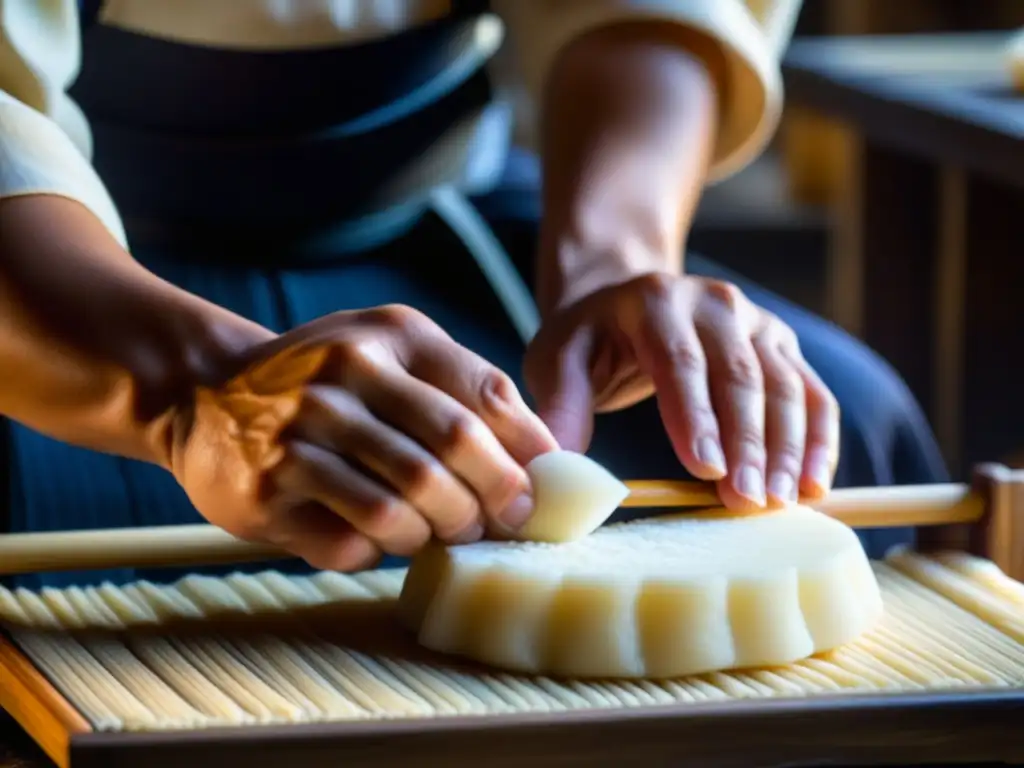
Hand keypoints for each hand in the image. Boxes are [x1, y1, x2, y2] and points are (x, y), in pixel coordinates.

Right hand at [170, 305, 558, 569]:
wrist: (208, 393)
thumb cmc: (328, 382)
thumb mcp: (393, 355)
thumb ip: (464, 393)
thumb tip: (544, 462)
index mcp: (392, 335)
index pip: (486, 396)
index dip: (526, 454)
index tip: (539, 491)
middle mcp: (344, 372)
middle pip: (451, 453)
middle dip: (488, 503)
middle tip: (495, 523)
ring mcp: (299, 431)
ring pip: (401, 509)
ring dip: (433, 534)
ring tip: (436, 532)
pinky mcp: (266, 490)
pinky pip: (350, 543)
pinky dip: (376, 552)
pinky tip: (374, 536)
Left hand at [524, 273, 839, 510]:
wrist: (624, 299)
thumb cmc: (588, 338)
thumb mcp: (557, 360)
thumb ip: (560, 408)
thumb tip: (556, 470)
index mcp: (655, 302)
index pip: (680, 361)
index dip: (696, 415)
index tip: (706, 469)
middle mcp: (714, 304)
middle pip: (740, 376)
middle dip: (748, 443)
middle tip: (748, 502)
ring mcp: (754, 321)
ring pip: (784, 386)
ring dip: (788, 448)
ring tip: (782, 502)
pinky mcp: (780, 344)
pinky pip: (811, 392)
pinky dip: (819, 439)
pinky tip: (816, 484)